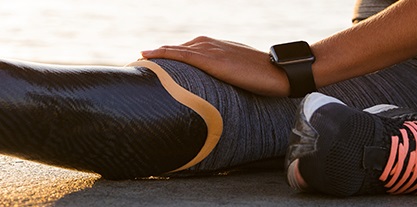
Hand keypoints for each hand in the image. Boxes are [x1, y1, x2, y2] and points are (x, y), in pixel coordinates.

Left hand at [141, 36, 289, 96]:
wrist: (281, 73)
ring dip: (153, 55)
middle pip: (174, 49)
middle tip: (136, 65)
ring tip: (135, 62)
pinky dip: (161, 54)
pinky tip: (146, 57)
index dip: (165, 57)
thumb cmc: (264, 77)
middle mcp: (209, 44)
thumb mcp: (238, 74)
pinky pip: (180, 54)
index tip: (148, 65)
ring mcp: (210, 49)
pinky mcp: (212, 59)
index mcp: (214, 47)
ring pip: (173, 50)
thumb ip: (223, 77)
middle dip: (156, 57)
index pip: (183, 50)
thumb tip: (212, 95)